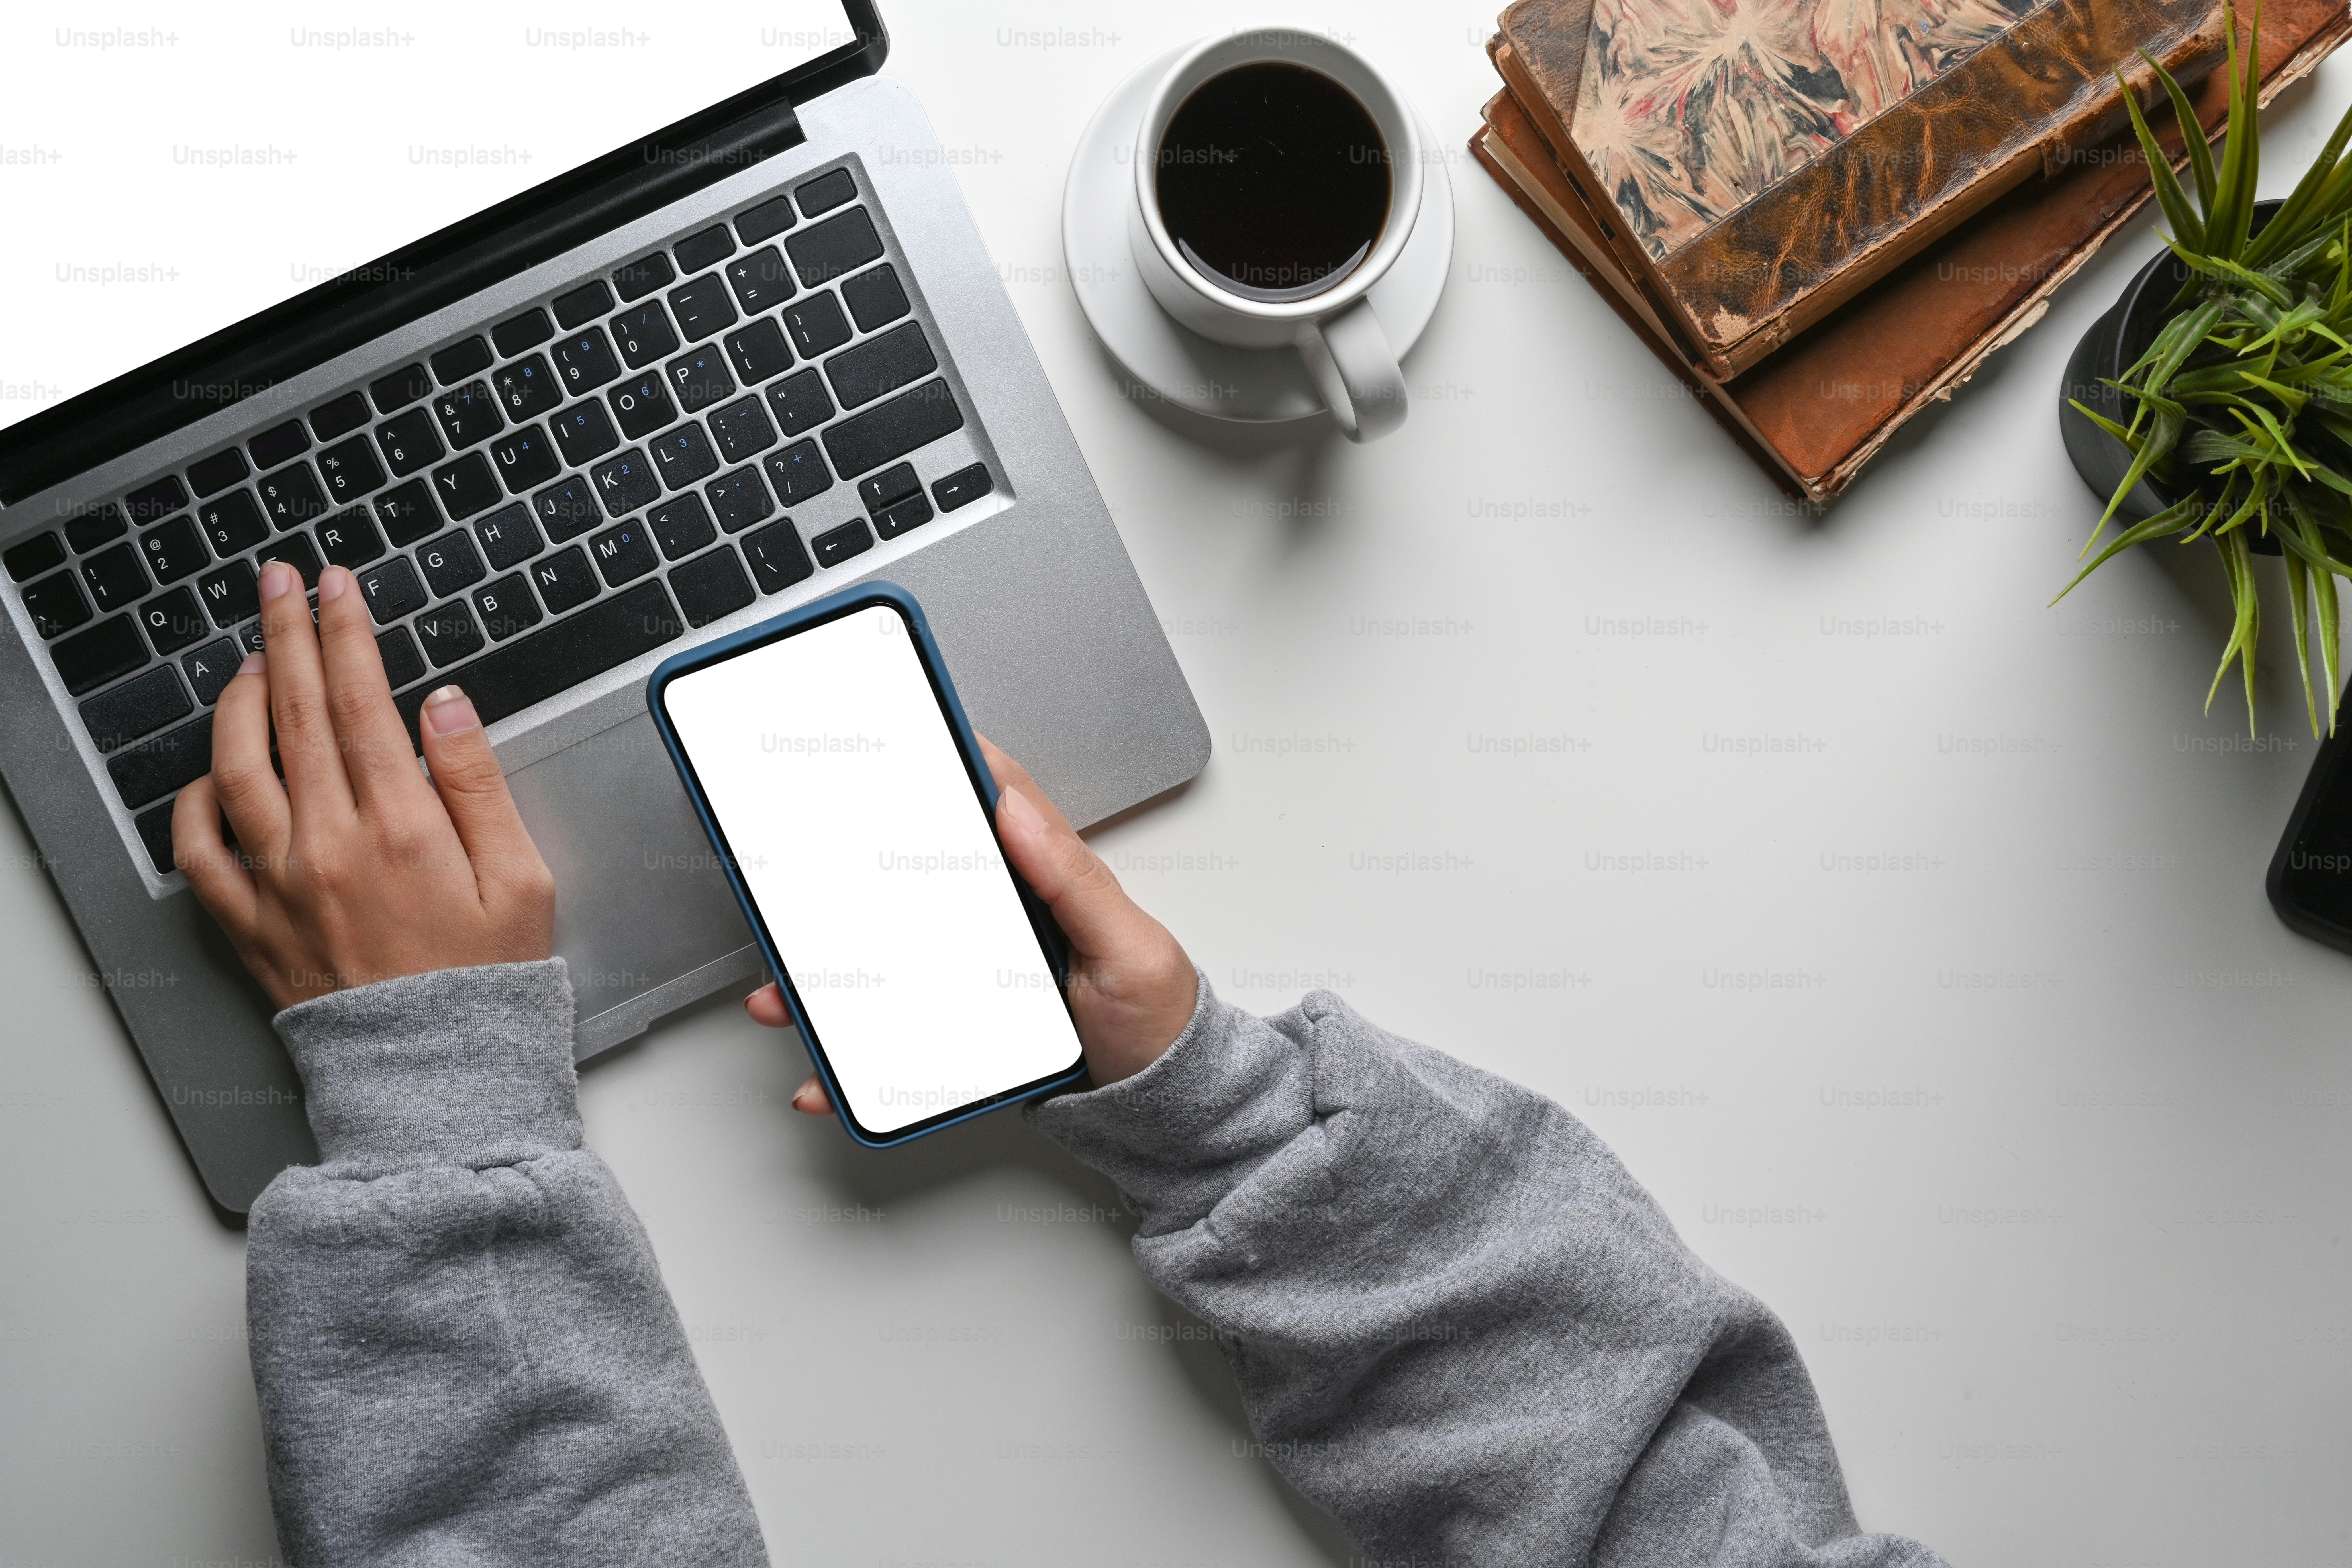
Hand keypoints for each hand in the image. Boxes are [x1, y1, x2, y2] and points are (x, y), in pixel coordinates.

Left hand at [175, 560, 555, 1009]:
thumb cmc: (487, 980)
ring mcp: (279, 884)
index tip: (338, 587)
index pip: (362, 702)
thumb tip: (445, 707)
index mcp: (401, 830)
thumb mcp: (521, 877)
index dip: (348, 633)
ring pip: (237, 765)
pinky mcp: (250, 924)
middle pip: (296, 714)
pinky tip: (211, 771)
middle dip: (288, 635)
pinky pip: (198, 851)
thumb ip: (480, 784)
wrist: (437, 1077)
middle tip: (280, 583)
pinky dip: (194, 800)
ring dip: (237, 699)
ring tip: (249, 659)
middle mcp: (329, 847)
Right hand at [747, 735, 1195, 1115]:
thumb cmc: (1158, 1025)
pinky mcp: (962, 1025)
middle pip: (911, 884)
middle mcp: (1004, 918)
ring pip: (886, 961)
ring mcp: (977, 972)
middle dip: (846, 883)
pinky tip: (827, 1072)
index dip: (940, 768)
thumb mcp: (1131, 950)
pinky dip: (855, 1057)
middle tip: (795, 881)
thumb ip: (1076, 880)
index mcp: (1046, 881)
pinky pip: (897, 1035)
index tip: (886, 744)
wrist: (1161, 1113)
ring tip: (783, 993)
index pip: (988, 805)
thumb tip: (1018, 810)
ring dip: (826, 977)